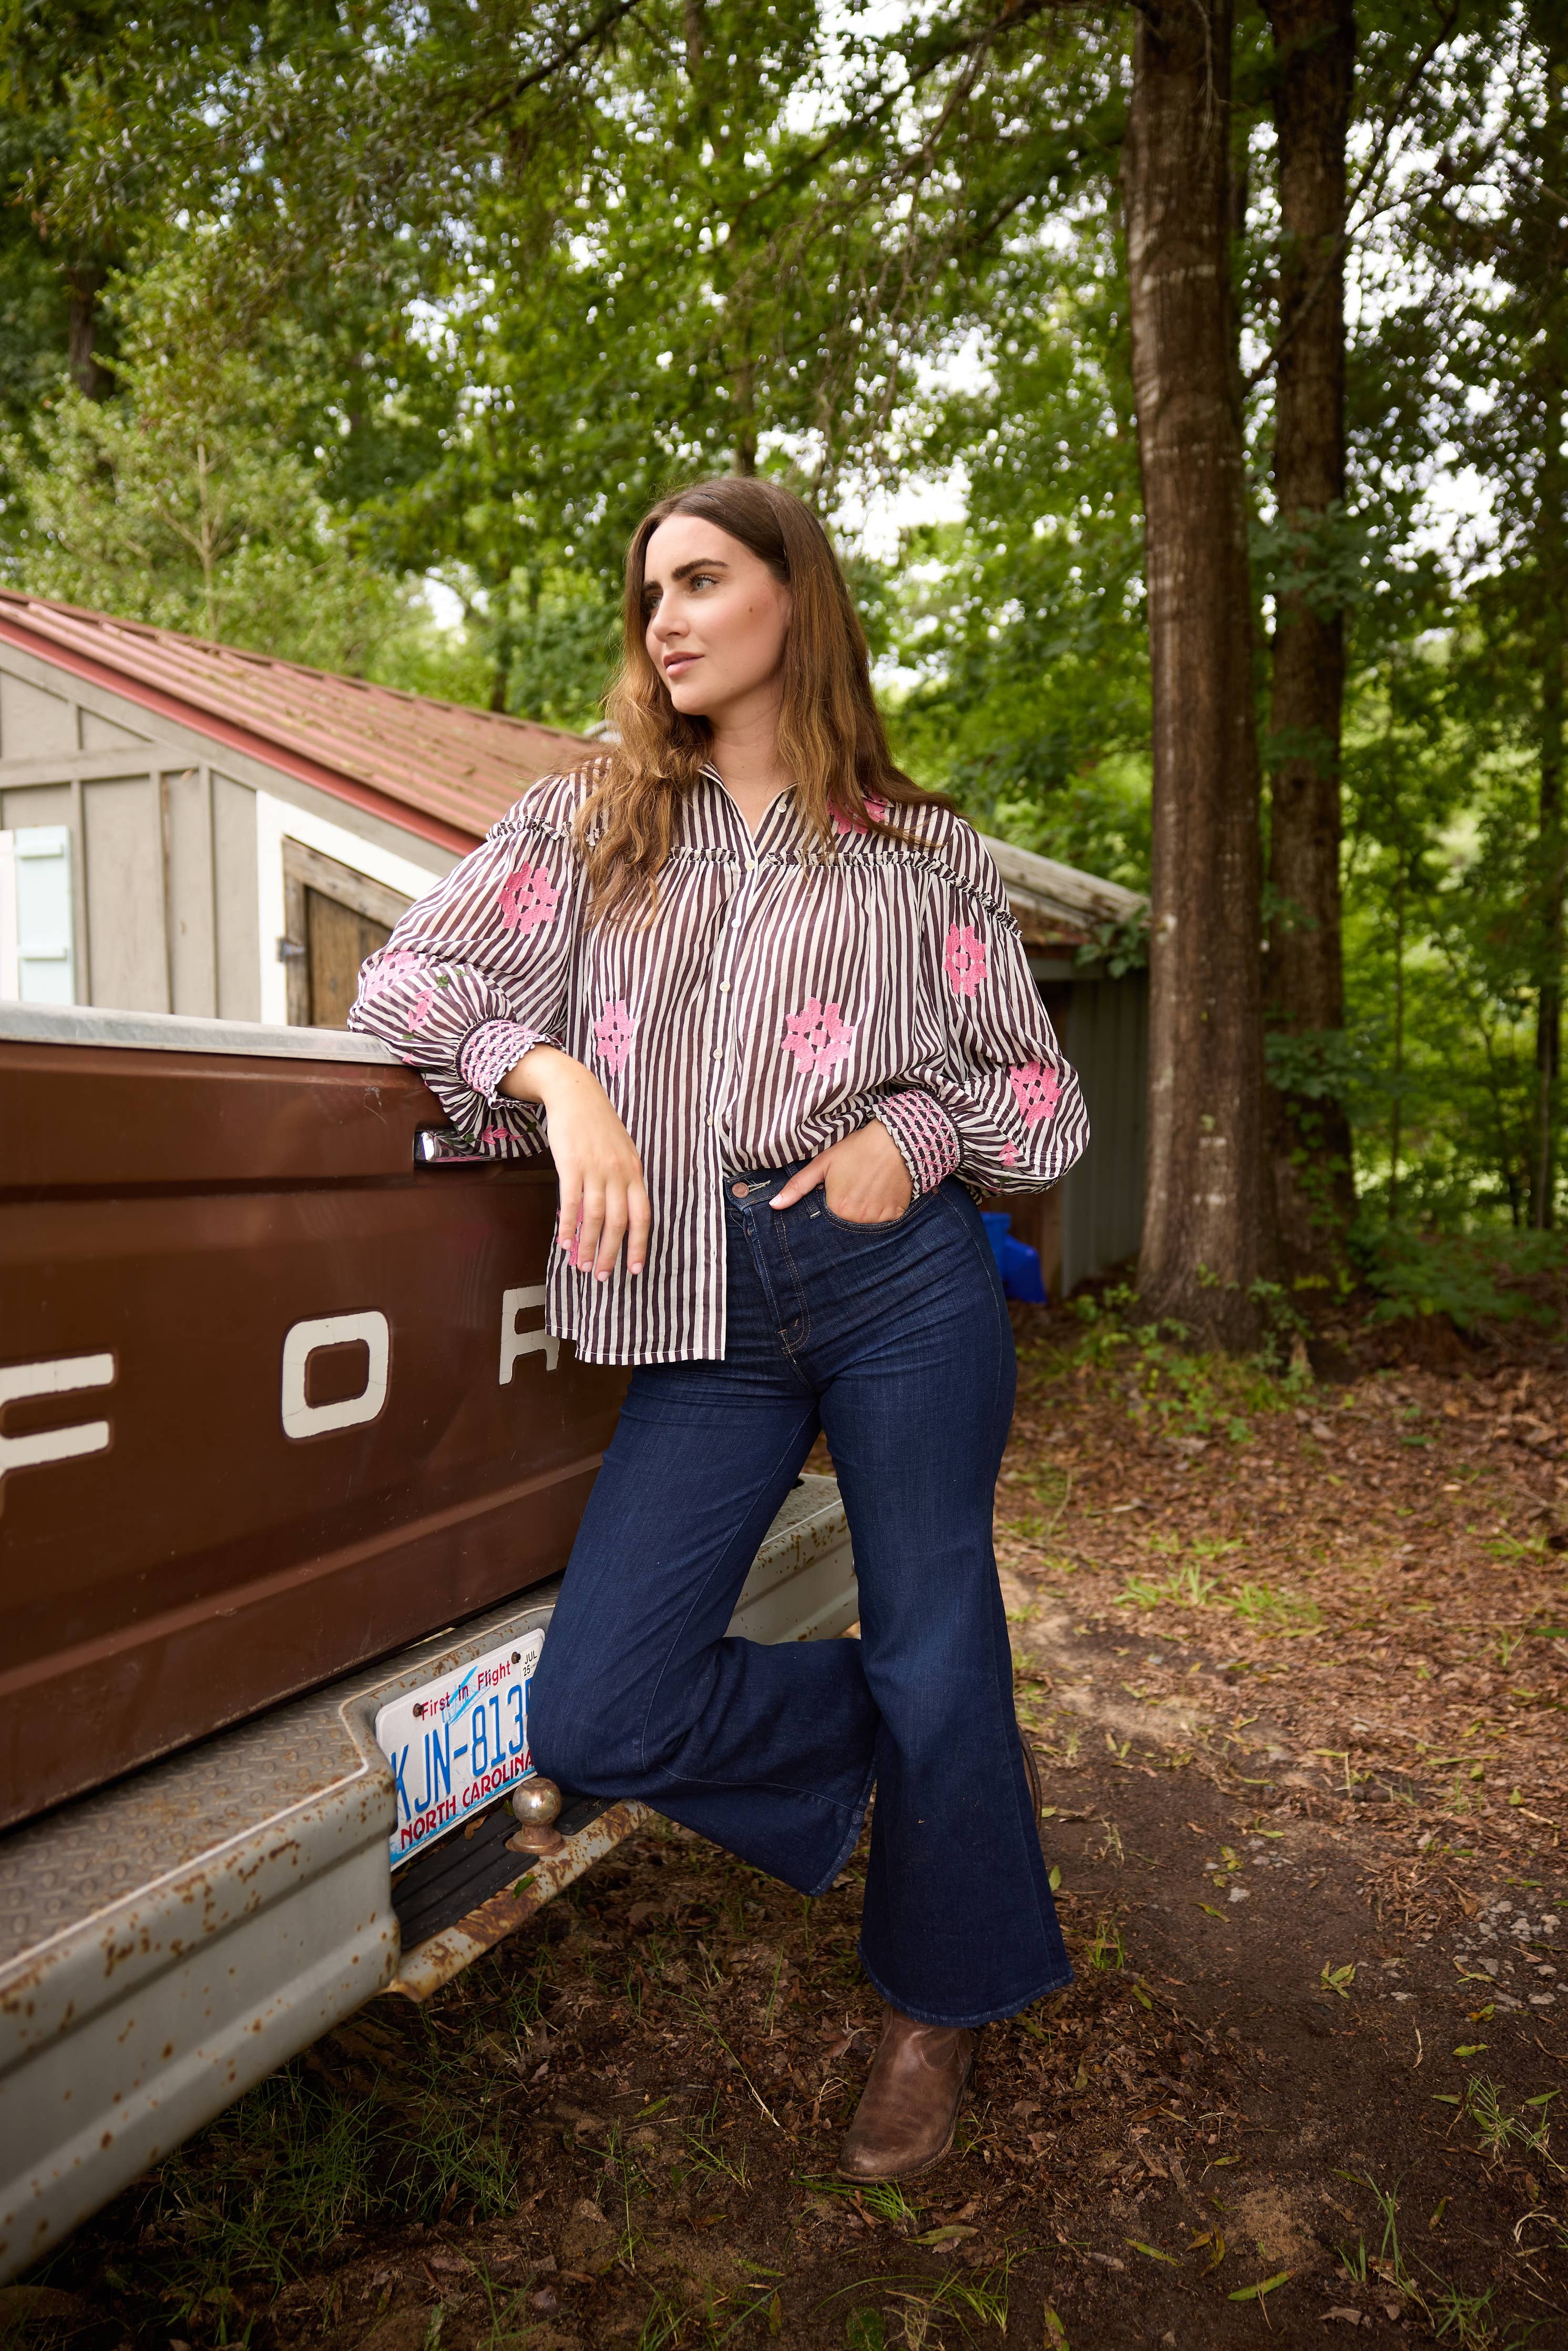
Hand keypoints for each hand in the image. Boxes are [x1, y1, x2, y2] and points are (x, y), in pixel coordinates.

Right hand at [500, 1046, 649, 1278]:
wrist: (576, 1094)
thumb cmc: (598, 1126)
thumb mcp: (622, 1151)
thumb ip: (624, 1180)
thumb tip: (621, 1213)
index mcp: (634, 1171)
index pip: (642, 1215)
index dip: (639, 1244)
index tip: (634, 1268)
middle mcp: (619, 1173)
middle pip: (619, 1222)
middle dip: (612, 1253)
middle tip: (603, 1276)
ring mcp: (595, 1168)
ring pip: (595, 1217)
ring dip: (589, 1245)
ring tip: (583, 1266)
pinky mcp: (572, 1164)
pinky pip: (572, 1202)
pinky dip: (569, 1226)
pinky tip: (565, 1243)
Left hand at [771, 1119, 912, 1223]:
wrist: (895, 1140)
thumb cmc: (856, 1150)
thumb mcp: (823, 1164)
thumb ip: (798, 1186)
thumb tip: (774, 1206)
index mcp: (837, 1209)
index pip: (827, 1221)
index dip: (830, 1207)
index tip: (836, 1195)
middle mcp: (858, 1219)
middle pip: (846, 1225)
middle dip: (846, 1212)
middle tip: (853, 1190)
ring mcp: (879, 1219)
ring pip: (865, 1224)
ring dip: (863, 1213)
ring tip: (867, 1190)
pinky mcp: (896, 1215)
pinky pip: (885, 1222)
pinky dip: (881, 1211)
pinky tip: (880, 1193)